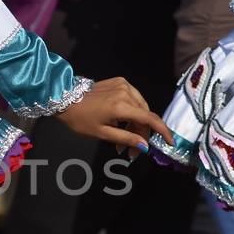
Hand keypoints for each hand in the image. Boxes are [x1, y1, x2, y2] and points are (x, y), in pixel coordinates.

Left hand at [56, 76, 171, 153]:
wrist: (64, 99)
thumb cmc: (80, 120)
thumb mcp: (102, 133)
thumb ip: (126, 139)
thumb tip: (145, 146)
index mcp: (122, 106)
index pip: (150, 119)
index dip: (163, 131)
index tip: (170, 142)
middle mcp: (126, 92)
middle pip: (145, 115)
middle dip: (141, 134)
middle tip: (131, 152)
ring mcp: (123, 84)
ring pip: (140, 107)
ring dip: (136, 124)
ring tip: (124, 140)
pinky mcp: (119, 81)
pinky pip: (133, 99)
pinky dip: (132, 112)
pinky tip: (122, 122)